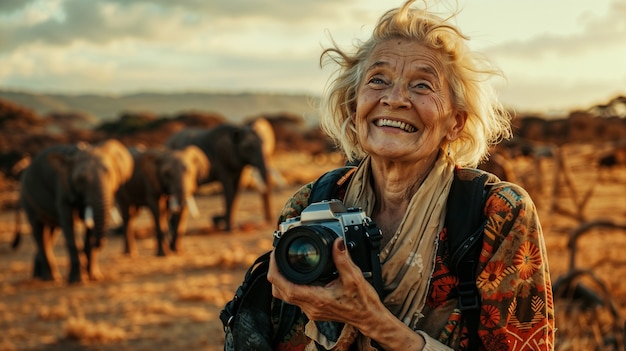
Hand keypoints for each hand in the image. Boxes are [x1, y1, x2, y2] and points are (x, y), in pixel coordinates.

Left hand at [267, 238, 426, 349]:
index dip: (275, 269)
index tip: (276, 254)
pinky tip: (295, 274)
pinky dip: (290, 285)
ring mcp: (310, 310)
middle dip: (275, 273)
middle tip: (277, 256)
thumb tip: (337, 242)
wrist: (369, 318)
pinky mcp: (313, 309)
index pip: (284, 286)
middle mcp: (310, 307)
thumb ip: (343, 259)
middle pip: (279, 291)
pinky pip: (294, 297)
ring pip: (284, 296)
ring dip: (280, 280)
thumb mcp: (354, 277)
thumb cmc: (363, 302)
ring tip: (283, 262)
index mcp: (316, 299)